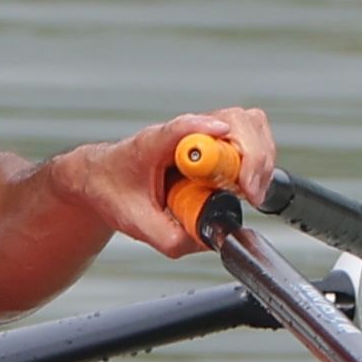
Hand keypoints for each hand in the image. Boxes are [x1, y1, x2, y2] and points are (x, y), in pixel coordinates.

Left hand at [58, 106, 279, 257]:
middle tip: (248, 191)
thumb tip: (208, 240)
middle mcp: (184, 132)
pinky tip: (247, 185)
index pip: (186, 128)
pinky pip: (250, 137)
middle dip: (252, 157)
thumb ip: (171, 237)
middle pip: (236, 121)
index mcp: (155, 142)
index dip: (212, 138)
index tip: (229, 159)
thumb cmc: (114, 189)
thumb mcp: (137, 223)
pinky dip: (258, 160)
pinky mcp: (215, 142)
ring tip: (250, 191)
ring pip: (249, 125)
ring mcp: (203, 133)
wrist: (102, 178)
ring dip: (259, 158)